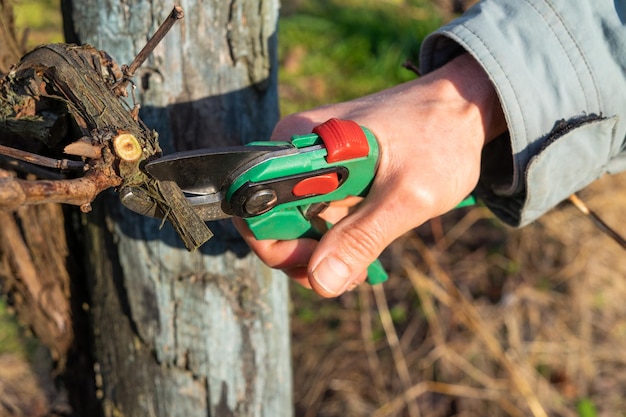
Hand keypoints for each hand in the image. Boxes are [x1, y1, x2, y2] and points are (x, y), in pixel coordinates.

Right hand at [234, 53, 505, 296]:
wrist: (461, 110)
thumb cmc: (440, 139)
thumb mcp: (408, 195)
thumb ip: (363, 237)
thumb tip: (322, 282)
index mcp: (299, 143)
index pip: (254, 206)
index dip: (279, 245)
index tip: (320, 262)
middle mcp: (292, 152)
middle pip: (269, 222)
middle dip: (303, 258)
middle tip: (349, 273)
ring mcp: (308, 165)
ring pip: (291, 226)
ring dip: (321, 255)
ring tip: (362, 266)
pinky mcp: (324, 177)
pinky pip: (311, 218)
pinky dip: (331, 242)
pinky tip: (361, 252)